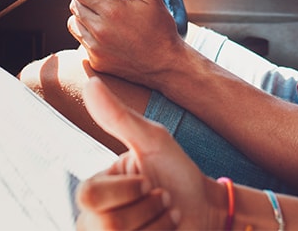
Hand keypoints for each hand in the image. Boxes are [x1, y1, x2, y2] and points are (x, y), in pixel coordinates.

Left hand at [68, 0, 186, 86]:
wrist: (165, 65)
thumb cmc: (160, 30)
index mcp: (111, 11)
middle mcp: (98, 31)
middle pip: (75, 6)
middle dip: (87, 1)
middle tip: (106, 4)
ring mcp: (95, 48)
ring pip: (73, 24)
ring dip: (84, 19)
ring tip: (104, 20)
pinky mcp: (95, 62)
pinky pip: (81, 43)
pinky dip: (89, 37)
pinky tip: (107, 36)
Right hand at [77, 78, 218, 230]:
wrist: (207, 208)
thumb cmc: (177, 172)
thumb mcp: (151, 141)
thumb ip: (118, 116)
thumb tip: (91, 82)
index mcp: (95, 189)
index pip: (90, 195)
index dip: (128, 189)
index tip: (149, 180)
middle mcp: (94, 220)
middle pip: (106, 224)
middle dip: (148, 208)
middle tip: (162, 197)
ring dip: (159, 225)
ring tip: (167, 215)